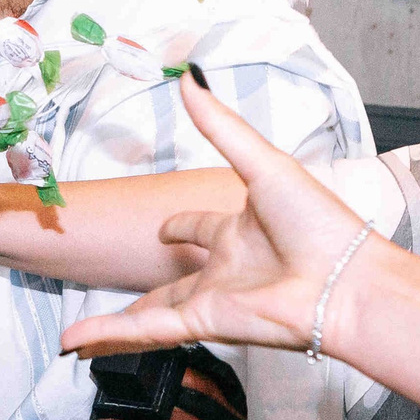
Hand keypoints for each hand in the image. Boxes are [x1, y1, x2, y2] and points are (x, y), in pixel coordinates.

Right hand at [62, 74, 372, 356]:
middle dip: (142, 293)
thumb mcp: (264, 163)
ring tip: (73, 341)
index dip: (181, 226)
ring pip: (151, 313)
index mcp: (241, 233)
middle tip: (113, 297)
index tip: (164, 227)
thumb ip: (220, 126)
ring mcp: (215, 299)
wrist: (346, 281)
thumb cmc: (321, 224)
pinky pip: (152, 329)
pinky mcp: (209, 322)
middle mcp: (226, 270)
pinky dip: (114, 336)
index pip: (201, 229)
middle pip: (172, 283)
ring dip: (112, 328)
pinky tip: (81, 343)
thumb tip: (189, 76)